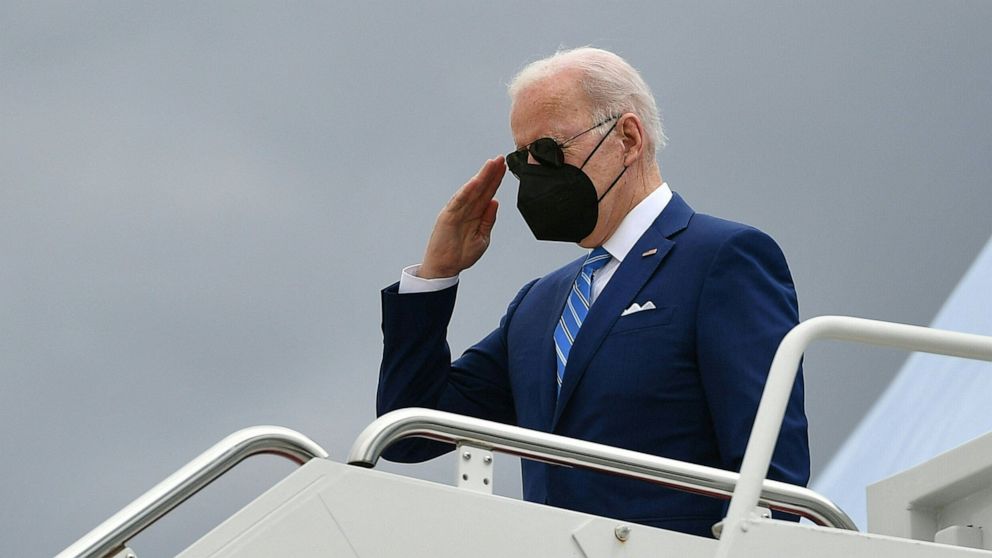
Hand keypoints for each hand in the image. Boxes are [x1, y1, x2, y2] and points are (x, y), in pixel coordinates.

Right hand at [419, 157, 504, 277]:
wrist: (445, 267)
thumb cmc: (462, 254)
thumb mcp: (482, 237)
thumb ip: (488, 220)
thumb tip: (495, 202)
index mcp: (475, 214)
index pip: (488, 193)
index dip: (496, 180)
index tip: (504, 167)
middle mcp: (466, 209)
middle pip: (481, 188)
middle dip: (491, 173)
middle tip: (501, 159)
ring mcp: (456, 211)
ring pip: (471, 191)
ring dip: (481, 177)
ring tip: (491, 164)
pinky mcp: (447, 216)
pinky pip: (458, 202)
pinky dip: (466, 192)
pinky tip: (475, 182)